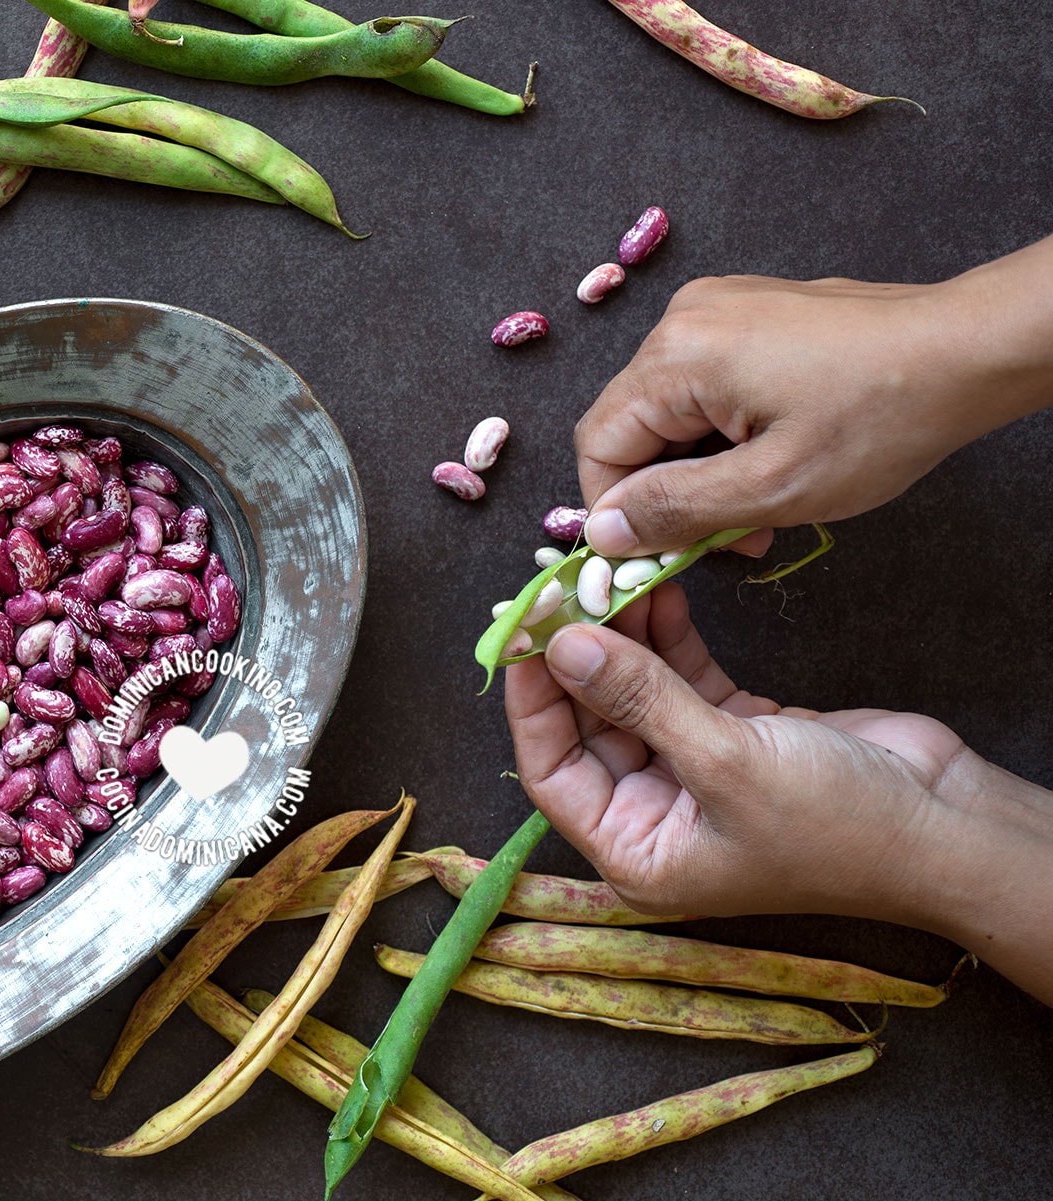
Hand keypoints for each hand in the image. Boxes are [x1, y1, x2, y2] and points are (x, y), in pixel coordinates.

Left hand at [503, 582, 1052, 1001]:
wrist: (948, 823)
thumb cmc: (839, 825)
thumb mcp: (724, 761)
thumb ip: (639, 698)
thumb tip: (563, 646)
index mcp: (636, 852)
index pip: (551, 771)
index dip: (532, 700)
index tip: (524, 631)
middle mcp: (655, 816)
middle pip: (589, 724)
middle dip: (576, 657)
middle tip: (561, 588)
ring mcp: (694, 772)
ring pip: (633, 693)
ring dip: (621, 636)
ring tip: (606, 574)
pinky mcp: (736, 734)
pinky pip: (680, 679)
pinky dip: (666, 637)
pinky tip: (652, 590)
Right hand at [576, 240, 1052, 558]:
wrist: (970, 350)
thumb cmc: (883, 415)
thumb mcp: (772, 487)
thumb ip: (674, 511)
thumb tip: (601, 530)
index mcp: (677, 355)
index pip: (597, 443)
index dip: (617, 508)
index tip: (662, 550)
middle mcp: (683, 318)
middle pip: (632, 426)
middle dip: (670, 491)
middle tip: (730, 538)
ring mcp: (717, 308)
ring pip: (670, 411)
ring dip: (701, 468)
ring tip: (762, 506)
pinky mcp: (749, 312)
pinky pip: (704, 385)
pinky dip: (724, 433)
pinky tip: (773, 458)